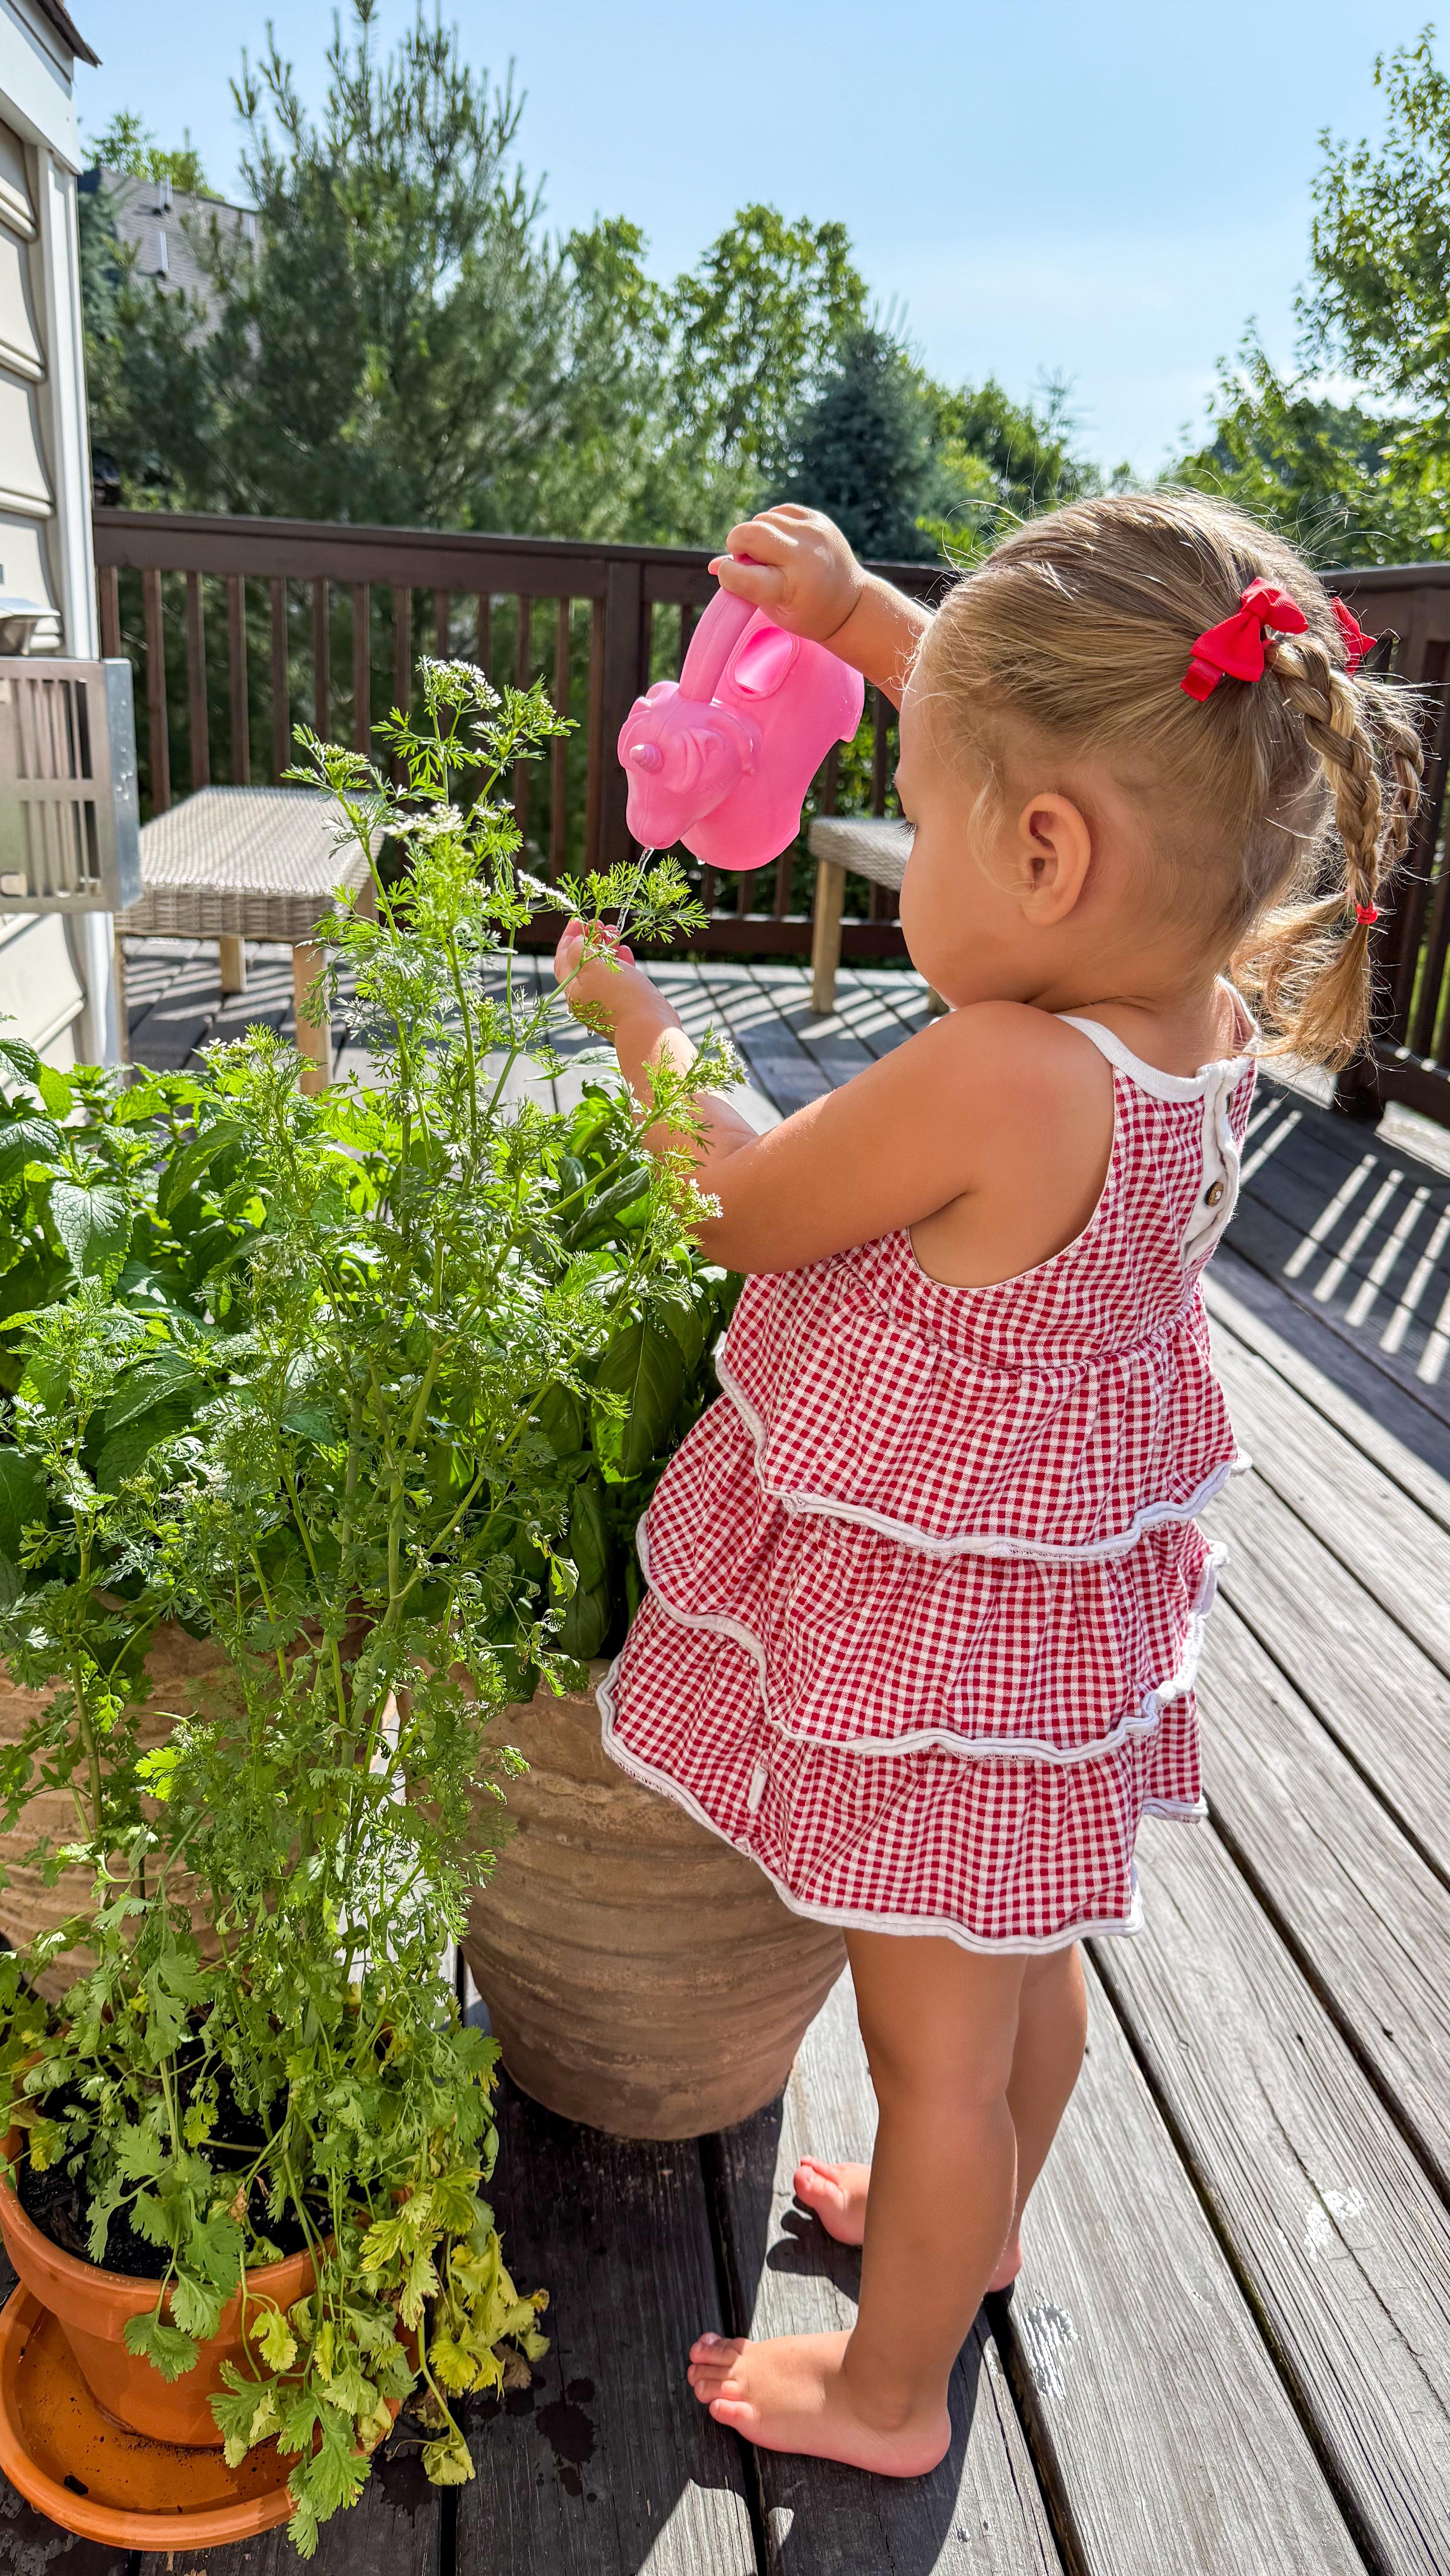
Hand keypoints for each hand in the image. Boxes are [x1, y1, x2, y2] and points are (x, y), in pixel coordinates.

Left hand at [553, 919, 666, 1038]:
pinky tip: (626, 951)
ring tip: (615, 931)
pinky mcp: (625, 1003)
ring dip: (607, 948)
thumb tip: (576, 943)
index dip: (568, 938)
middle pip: (583, 963)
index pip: (563, 961)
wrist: (648, 1026)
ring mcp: (606, 1002)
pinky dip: (621, 962)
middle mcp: (587, 998)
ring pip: (603, 969)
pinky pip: (619, 978)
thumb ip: (579, 952)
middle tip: (599, 923)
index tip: (577, 921)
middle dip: (590, 940)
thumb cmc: (619, 996)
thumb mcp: (592, 967)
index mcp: (573, 992)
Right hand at [709, 505, 863, 645]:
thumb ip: (743, 586)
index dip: (728, 573)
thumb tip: (713, 565)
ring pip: (763, 518)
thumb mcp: (773, 609)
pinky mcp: (819, 519)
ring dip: (757, 535)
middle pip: (750, 533)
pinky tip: (782, 543)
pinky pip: (781, 510)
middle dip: (738, 544)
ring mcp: (814, 533)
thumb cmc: (805, 611)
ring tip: (770, 555)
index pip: (742, 574)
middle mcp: (804, 556)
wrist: (850, 604)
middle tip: (747, 560)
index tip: (731, 574)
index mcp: (790, 588)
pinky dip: (774, 525)